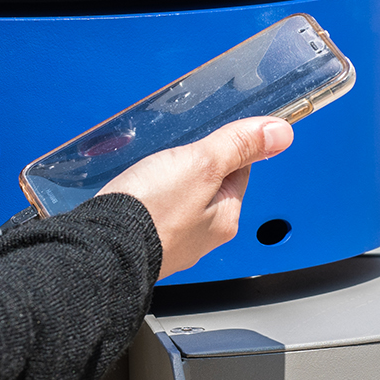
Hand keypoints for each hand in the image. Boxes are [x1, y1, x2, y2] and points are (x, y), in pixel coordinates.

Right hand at [99, 117, 292, 278]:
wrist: (99, 246)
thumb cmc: (149, 211)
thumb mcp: (202, 164)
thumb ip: (239, 145)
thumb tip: (279, 132)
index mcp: (225, 218)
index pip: (240, 171)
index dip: (222, 149)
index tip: (204, 142)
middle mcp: (203, 237)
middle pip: (208, 187)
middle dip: (191, 168)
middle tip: (169, 161)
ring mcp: (172, 243)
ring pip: (179, 201)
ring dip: (166, 186)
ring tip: (149, 178)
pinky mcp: (145, 245)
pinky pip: (154, 215)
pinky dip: (146, 203)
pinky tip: (134, 198)